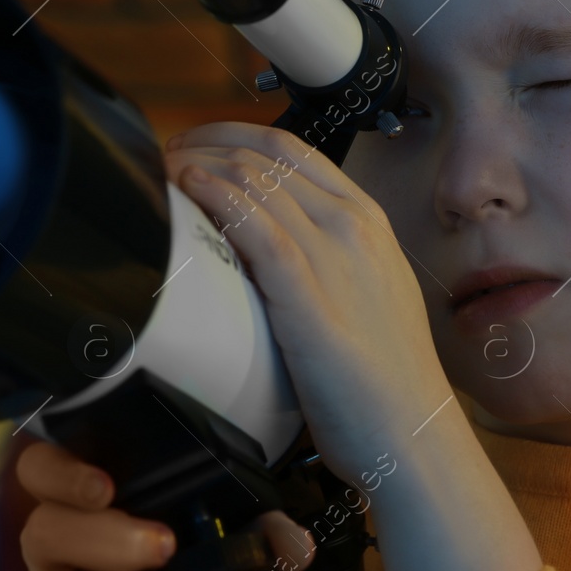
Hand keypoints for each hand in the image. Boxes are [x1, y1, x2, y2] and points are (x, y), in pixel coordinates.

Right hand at [18, 439, 314, 570]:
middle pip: (44, 531)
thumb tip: (294, 543)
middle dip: (105, 537)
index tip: (105, 485)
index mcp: (93, 514)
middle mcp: (62, 557)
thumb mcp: (231, 564)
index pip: (43, 472)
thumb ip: (264, 541)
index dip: (60, 471)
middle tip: (164, 547)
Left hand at [163, 122, 451, 481]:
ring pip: (254, 181)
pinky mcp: (307, 295)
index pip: (290, 148)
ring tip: (159, 175)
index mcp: (366, 219)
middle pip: (264, 155)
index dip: (231, 135)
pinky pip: (256, 227)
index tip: (193, 145)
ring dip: (197, 166)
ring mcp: (333, 255)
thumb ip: (322, 257)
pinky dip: (218, 199)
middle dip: (203, 144)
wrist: (410, 434)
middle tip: (161, 158)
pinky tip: (191, 192)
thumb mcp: (363, 291)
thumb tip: (263, 242)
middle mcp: (351, 225)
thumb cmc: (383, 378)